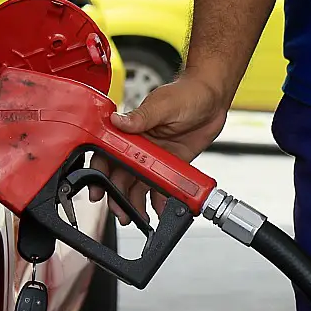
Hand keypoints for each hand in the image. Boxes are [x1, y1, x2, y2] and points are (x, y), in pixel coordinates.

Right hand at [93, 75, 227, 221]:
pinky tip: (160, 210)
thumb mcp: (163, 105)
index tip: (96, 190)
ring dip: (136, 202)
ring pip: (139, 184)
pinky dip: (160, 199)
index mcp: (131, 130)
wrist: (213, 98)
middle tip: (121, 212)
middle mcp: (140, 145)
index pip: (107, 154)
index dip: (99, 173)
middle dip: (118, 196)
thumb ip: (141, 117)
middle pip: (121, 176)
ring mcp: (155, 156)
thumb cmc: (186, 93)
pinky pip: (161, 185)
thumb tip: (118, 121)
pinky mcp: (171, 164)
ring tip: (138, 217)